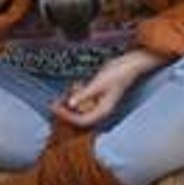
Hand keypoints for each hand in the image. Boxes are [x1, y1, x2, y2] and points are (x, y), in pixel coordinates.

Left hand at [50, 50, 167, 127]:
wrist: (130, 63)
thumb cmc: (118, 74)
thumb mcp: (98, 84)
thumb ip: (85, 94)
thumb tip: (71, 104)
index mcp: (103, 110)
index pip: (82, 121)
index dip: (68, 117)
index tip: (56, 108)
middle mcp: (101, 108)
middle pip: (79, 116)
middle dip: (66, 110)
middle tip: (53, 103)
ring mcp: (99, 100)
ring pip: (80, 106)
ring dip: (70, 100)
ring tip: (63, 92)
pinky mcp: (97, 92)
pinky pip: (83, 97)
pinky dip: (77, 92)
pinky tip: (76, 84)